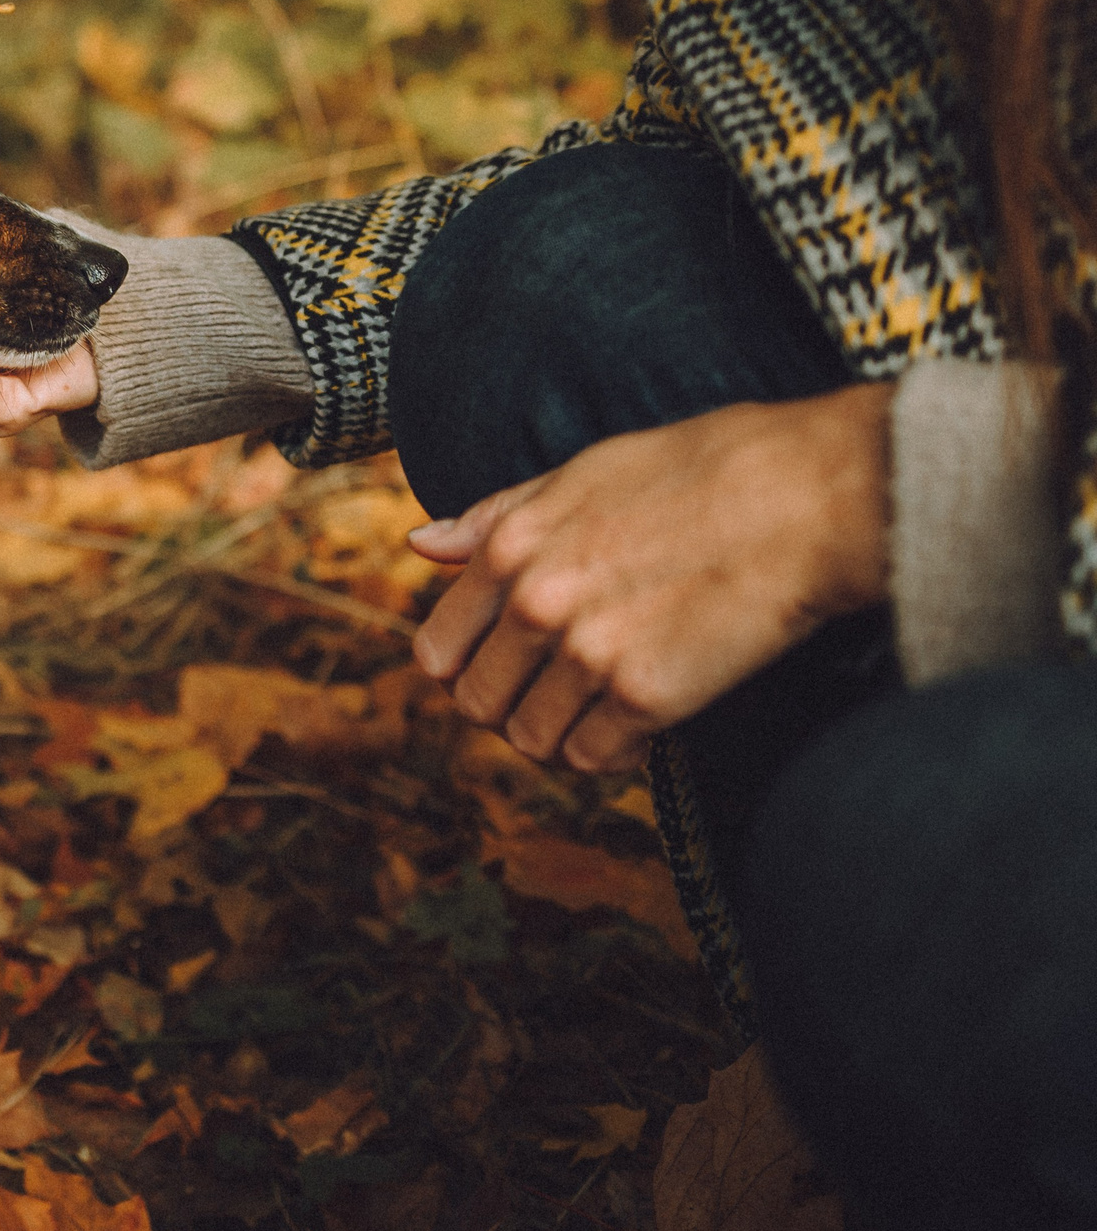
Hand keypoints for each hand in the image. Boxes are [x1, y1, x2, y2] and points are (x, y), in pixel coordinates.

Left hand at [407, 384, 892, 773]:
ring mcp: (589, 654)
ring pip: (532, 741)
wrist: (809, 495)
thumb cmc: (703, 471)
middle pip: (478, 706)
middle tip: (559, 696)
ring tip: (603, 708)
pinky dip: (614, 751)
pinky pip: (597, 758)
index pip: (438, 651)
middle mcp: (536, 604)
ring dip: (562, 736)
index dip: (467, 669)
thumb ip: (495, 517)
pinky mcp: (649, 696)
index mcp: (509, 548)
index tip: (505, 669)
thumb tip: (420, 543)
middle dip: (512, 708)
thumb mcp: (580, 473)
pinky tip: (644, 720)